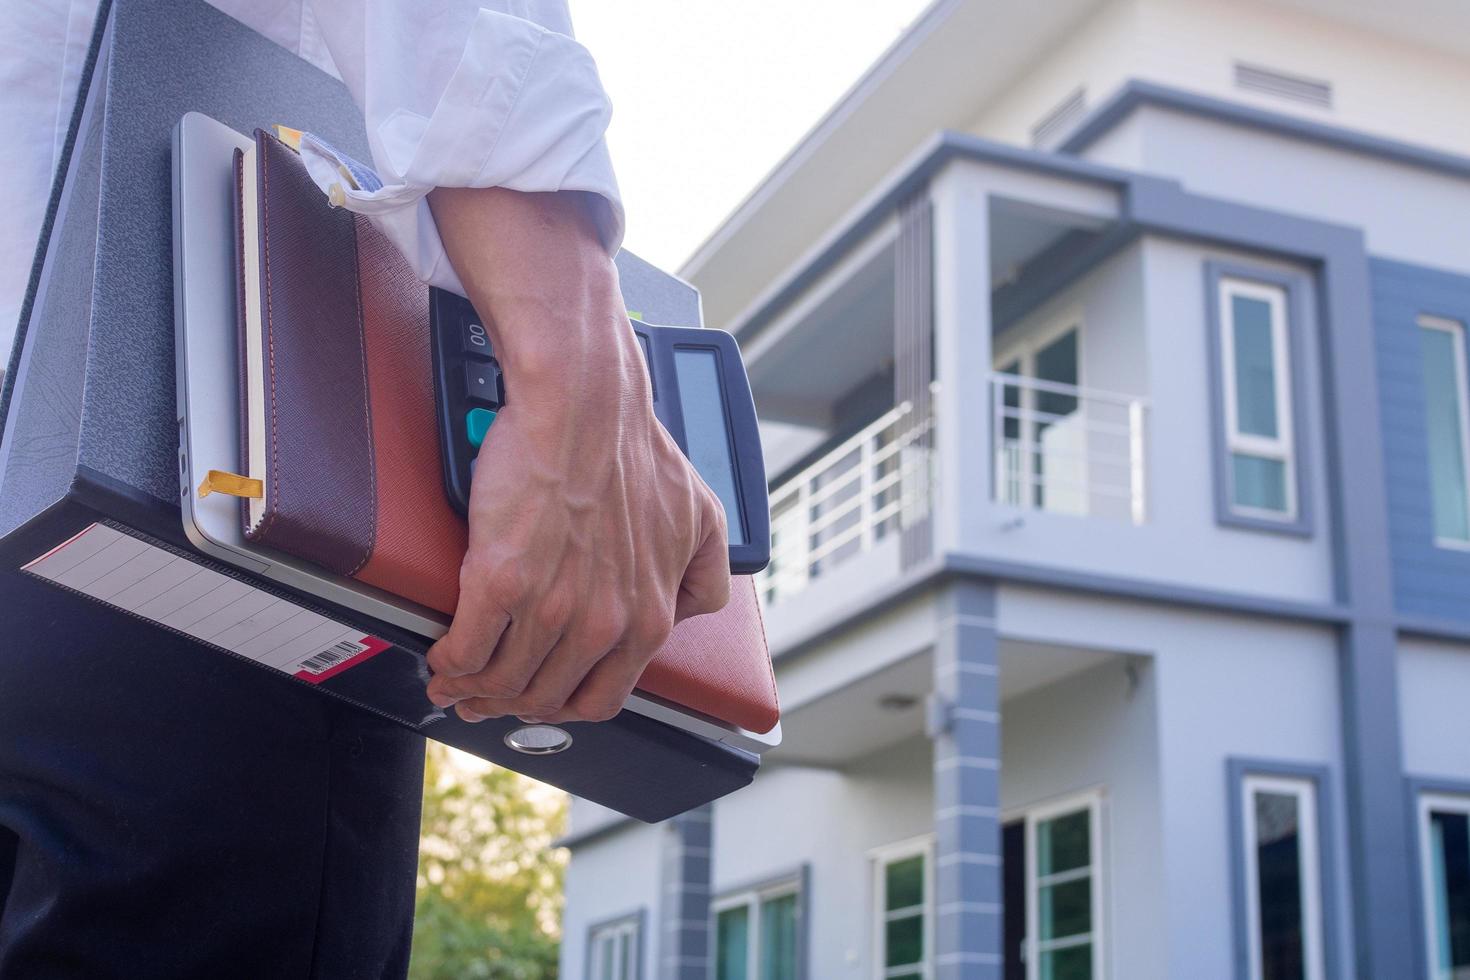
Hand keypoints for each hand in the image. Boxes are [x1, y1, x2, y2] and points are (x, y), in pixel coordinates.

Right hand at [423, 187, 730, 723]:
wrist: (586, 406)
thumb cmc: (635, 450)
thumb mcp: (701, 520)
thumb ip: (705, 577)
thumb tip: (691, 611)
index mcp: (649, 617)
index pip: (602, 697)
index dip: (564, 705)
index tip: (542, 697)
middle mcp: (604, 623)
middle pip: (545, 697)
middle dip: (511, 704)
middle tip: (488, 696)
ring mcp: (551, 607)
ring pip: (503, 680)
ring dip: (473, 689)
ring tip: (455, 682)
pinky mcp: (501, 582)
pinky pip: (468, 648)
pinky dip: (450, 662)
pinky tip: (443, 658)